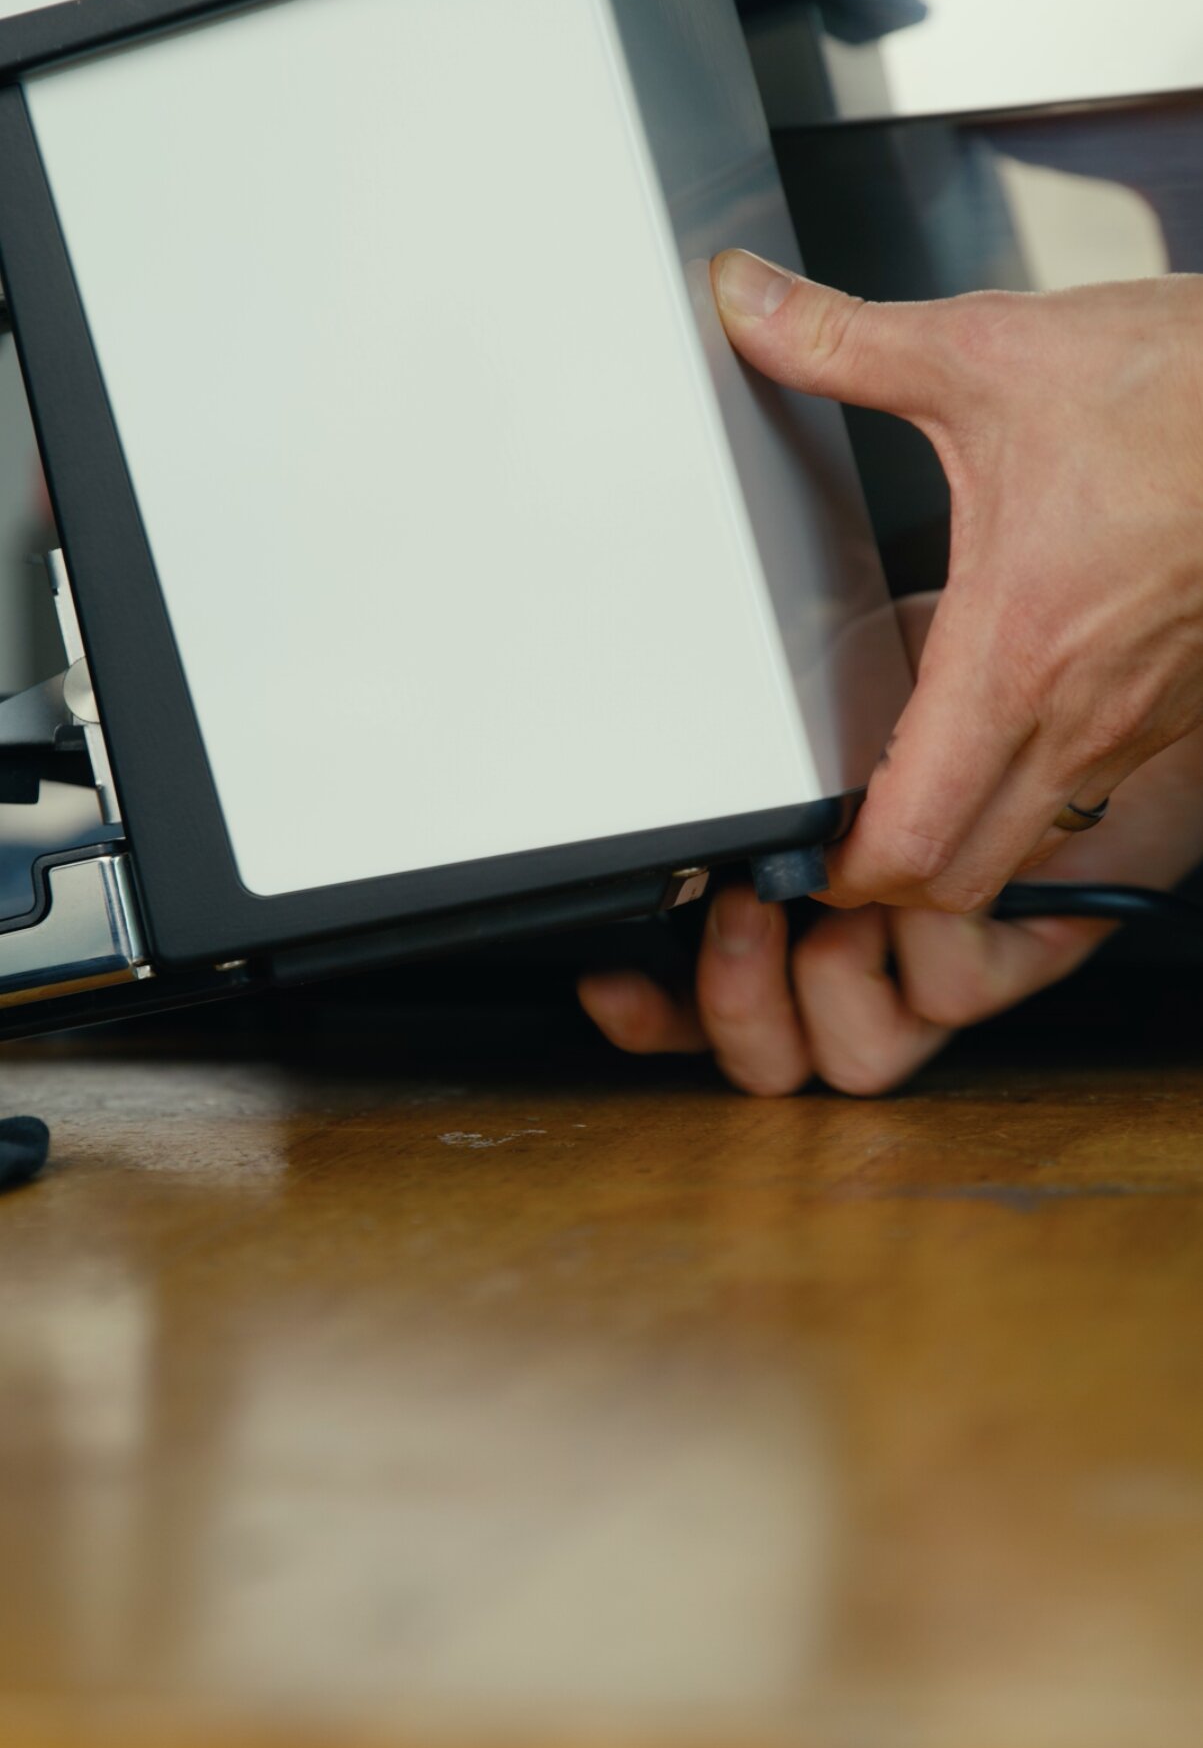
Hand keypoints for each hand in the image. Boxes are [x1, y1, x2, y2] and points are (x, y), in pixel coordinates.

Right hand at [579, 597, 1202, 1095]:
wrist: (1101, 684)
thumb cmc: (973, 694)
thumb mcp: (845, 701)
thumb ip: (780, 748)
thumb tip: (705, 752)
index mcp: (803, 917)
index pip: (704, 1004)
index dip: (653, 1015)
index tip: (609, 980)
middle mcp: (868, 965)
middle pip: (771, 1064)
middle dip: (733, 1004)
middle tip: (739, 917)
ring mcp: (937, 974)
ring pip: (857, 1053)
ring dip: (829, 975)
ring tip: (833, 897)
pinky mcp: (1016, 966)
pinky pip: (947, 987)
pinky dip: (925, 930)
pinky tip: (925, 872)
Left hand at [710, 251, 1202, 914]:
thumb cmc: (1182, 388)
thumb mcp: (988, 353)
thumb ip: (843, 341)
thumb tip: (745, 305)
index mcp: (1014, 655)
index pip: (911, 839)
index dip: (839, 869)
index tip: (797, 848)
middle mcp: (1081, 714)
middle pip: (964, 877)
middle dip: (888, 879)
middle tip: (835, 835)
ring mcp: (1139, 719)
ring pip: (1030, 839)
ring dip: (961, 838)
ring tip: (904, 786)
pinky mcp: (1176, 701)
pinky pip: (1087, 785)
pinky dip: (1027, 788)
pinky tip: (999, 715)